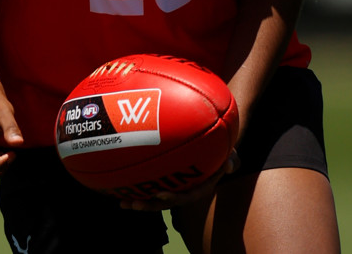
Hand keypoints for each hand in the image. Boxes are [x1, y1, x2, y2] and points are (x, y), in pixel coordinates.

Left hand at [119, 150, 239, 211]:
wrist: (213, 146)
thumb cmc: (221, 148)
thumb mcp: (230, 153)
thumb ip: (231, 158)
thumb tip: (230, 164)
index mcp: (200, 186)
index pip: (187, 196)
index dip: (173, 198)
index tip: (159, 195)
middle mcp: (186, 190)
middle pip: (167, 202)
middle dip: (150, 204)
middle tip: (135, 202)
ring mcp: (174, 186)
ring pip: (156, 198)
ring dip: (140, 201)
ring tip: (125, 203)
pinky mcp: (165, 179)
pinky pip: (150, 186)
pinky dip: (136, 189)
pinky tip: (120, 191)